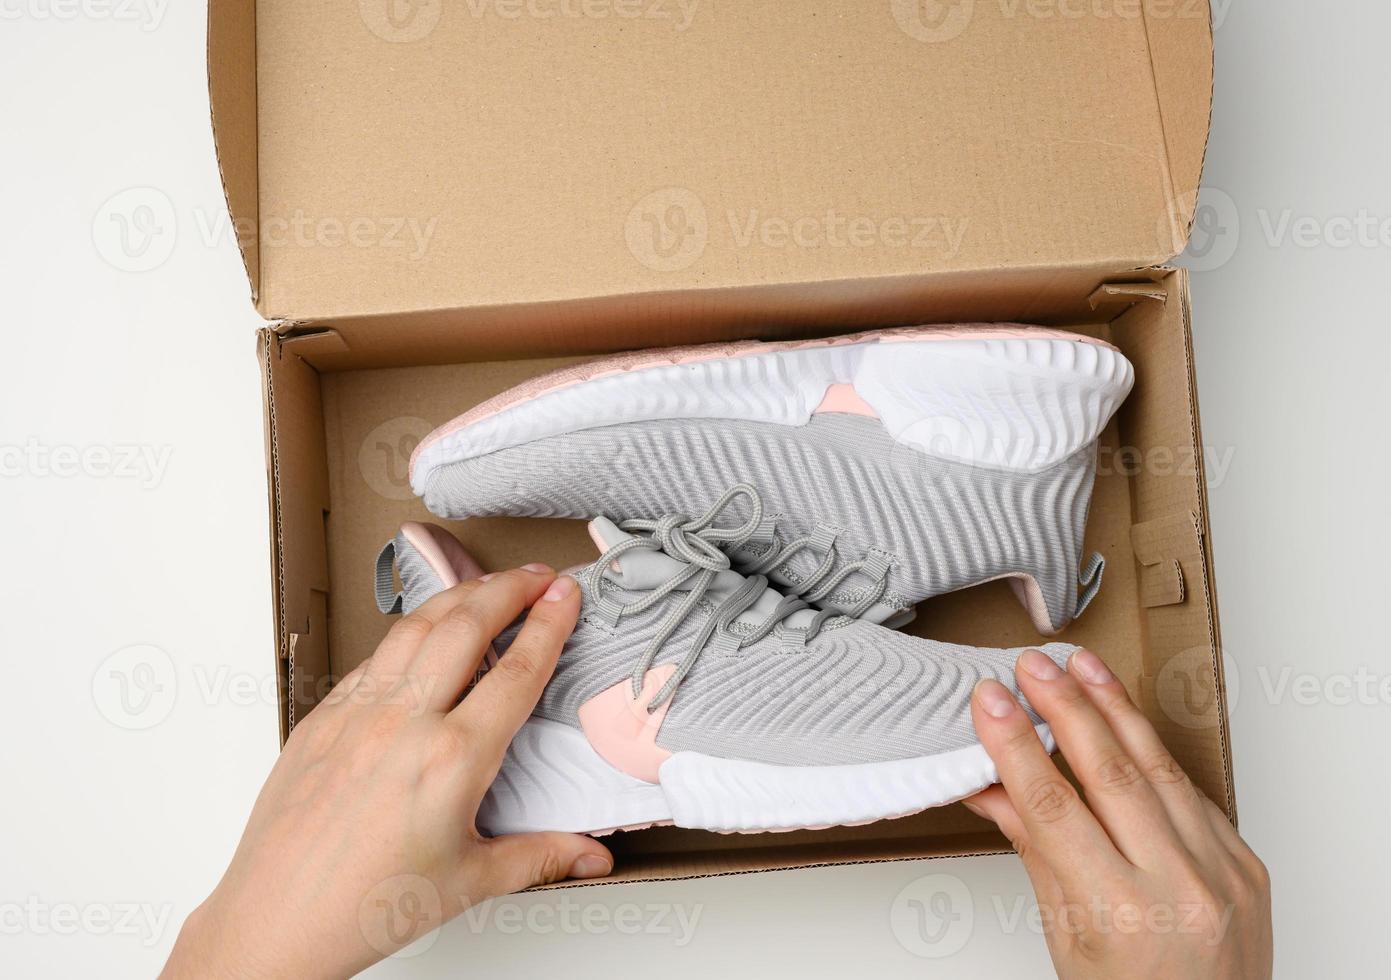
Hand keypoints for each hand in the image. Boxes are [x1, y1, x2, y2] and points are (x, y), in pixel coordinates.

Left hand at [162, 567, 611, 978]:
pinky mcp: (322, 718)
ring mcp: (357, 714)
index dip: (550, 624)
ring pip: (415, 627)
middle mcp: (403, 724)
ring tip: (488, 587)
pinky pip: (373, 659)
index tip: (567, 596)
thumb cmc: (365, 907)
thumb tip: (591, 856)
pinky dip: (408, 634)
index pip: (516, 670)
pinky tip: (424, 637)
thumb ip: (541, 856)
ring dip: (458, 596)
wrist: (276, 921)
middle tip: (539, 576)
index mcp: (451, 760)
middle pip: (466, 625)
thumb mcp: (470, 881)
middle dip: (510, 588)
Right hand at [964, 649, 1270, 978]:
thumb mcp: (1065, 938)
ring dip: (1114, 708)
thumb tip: (990, 788)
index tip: (990, 704)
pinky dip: (1152, 751)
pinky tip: (1124, 717)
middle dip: (1064, 707)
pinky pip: (1191, 792)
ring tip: (1080, 665)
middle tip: (1032, 666)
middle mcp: (1178, 887)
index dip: (1015, 746)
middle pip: (1110, 772)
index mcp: (1120, 914)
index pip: (1053, 807)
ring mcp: (1221, 871)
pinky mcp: (1245, 862)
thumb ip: (1034, 852)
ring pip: (1158, 767)